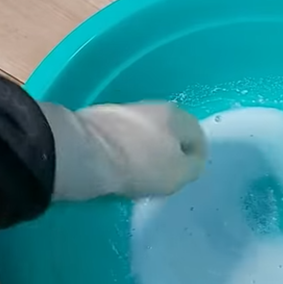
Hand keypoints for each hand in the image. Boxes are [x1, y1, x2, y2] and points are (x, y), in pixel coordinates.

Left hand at [39, 101, 207, 200]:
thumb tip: (191, 161)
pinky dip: (124, 150)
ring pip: (146, 133)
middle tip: (163, 174)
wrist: (84, 152)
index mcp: (179, 117)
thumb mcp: (179, 175)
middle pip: (171, 132)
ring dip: (146, 150)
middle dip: (170, 152)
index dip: (195, 158)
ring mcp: (127, 110)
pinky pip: (123, 136)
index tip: (184, 176)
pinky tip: (116, 165)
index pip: (198, 137)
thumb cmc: (140, 165)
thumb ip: (193, 167)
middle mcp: (156, 107)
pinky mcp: (101, 118)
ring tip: (137, 172)